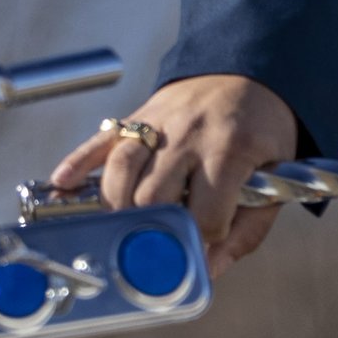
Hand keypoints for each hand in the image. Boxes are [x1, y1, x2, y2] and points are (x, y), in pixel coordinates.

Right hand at [47, 73, 299, 262]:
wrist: (249, 69)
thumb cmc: (262, 129)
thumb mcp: (275, 174)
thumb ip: (248, 226)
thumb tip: (210, 268)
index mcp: (230, 150)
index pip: (205, 214)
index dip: (204, 239)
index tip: (203, 247)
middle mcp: (188, 135)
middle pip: (154, 196)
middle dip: (153, 228)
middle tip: (158, 242)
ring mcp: (158, 123)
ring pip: (122, 171)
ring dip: (117, 207)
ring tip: (121, 229)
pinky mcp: (137, 115)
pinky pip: (100, 141)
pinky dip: (77, 164)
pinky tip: (62, 186)